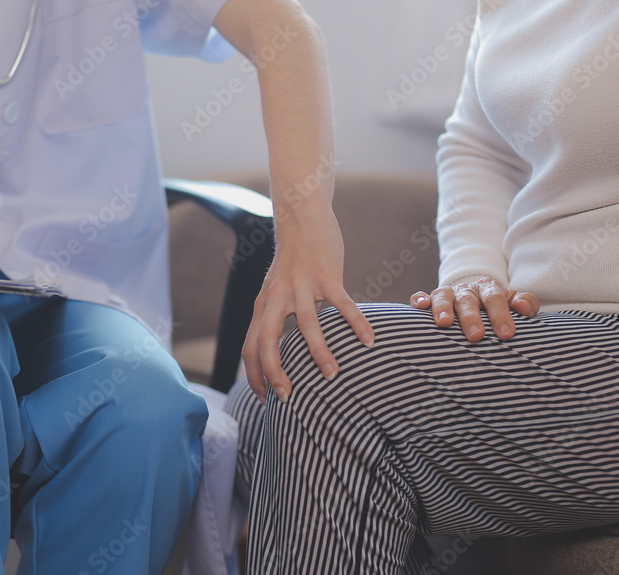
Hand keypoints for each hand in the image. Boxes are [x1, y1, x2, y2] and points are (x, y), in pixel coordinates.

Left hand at [242, 212, 374, 404]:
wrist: (302, 218)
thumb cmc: (292, 262)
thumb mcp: (275, 291)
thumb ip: (274, 318)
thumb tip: (277, 353)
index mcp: (263, 306)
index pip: (251, 348)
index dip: (255, 376)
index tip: (266, 400)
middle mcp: (277, 298)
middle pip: (267, 341)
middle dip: (275, 373)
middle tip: (288, 398)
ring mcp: (302, 286)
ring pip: (307, 326)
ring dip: (319, 354)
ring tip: (332, 375)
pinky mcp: (326, 276)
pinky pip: (342, 305)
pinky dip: (355, 323)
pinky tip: (368, 341)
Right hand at [410, 277, 539, 341]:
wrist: (476, 299)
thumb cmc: (497, 309)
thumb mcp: (514, 303)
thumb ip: (525, 303)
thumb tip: (524, 309)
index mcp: (489, 289)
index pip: (495, 298)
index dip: (501, 315)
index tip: (506, 334)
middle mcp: (466, 290)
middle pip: (468, 300)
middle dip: (471, 317)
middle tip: (476, 336)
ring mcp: (447, 294)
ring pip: (443, 296)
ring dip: (443, 308)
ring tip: (445, 324)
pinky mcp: (430, 300)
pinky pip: (421, 297)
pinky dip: (419, 300)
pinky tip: (420, 306)